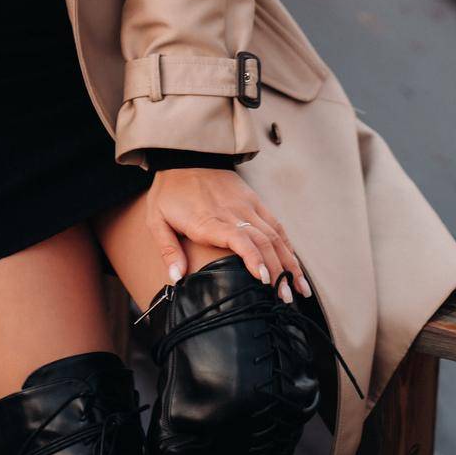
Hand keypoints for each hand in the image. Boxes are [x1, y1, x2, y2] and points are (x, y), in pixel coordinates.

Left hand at [146, 168, 312, 301]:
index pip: (238, 238)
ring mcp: (246, 205)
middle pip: (262, 242)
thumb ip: (168, 249)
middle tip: (285, 299)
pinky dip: (287, 245)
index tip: (264, 280)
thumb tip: (176, 279)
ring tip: (299, 289)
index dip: (254, 259)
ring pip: (274, 235)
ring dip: (288, 263)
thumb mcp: (156, 218)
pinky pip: (274, 223)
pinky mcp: (253, 199)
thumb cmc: (169, 191)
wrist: (184, 155)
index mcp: (207, 220)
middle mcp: (232, 212)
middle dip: (277, 272)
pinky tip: (294, 264)